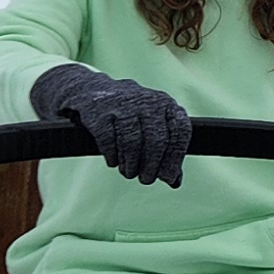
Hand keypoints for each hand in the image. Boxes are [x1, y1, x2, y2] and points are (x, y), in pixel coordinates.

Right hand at [31, 64, 190, 185]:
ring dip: (131, 165)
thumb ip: (167, 151)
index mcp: (166, 104)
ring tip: (129, 173)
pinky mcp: (100, 111)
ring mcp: (123, 104)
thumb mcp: (153, 126)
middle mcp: (148, 101)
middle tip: (146, 180)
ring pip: (132, 143)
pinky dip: (112, 156)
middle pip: (157, 141)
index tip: (168, 176)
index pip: (180, 131)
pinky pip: (109, 141)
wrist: (93, 91)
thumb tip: (174, 182)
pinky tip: (114, 162)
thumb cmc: (131, 116)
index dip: (175, 157)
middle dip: (151, 167)